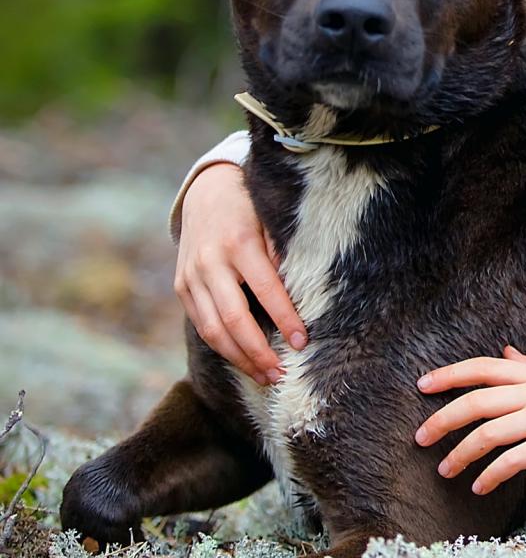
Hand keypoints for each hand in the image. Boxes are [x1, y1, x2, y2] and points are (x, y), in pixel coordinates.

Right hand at [173, 162, 305, 382]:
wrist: (206, 191)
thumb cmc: (251, 207)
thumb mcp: (271, 220)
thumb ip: (283, 253)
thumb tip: (299, 294)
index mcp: (239, 243)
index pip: (266, 290)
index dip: (285, 319)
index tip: (302, 342)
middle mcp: (210, 262)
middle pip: (233, 319)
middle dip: (257, 352)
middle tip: (280, 375)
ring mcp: (190, 276)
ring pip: (211, 329)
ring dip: (238, 358)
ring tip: (264, 377)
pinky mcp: (181, 286)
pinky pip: (199, 324)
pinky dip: (221, 345)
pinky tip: (242, 359)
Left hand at [415, 345, 525, 494]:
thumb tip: (505, 353)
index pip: (484, 368)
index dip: (450, 374)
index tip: (422, 385)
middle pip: (477, 400)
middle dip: (442, 419)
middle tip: (419, 438)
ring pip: (489, 432)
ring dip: (461, 454)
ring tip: (446, 471)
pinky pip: (514, 460)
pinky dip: (491, 475)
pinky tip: (480, 487)